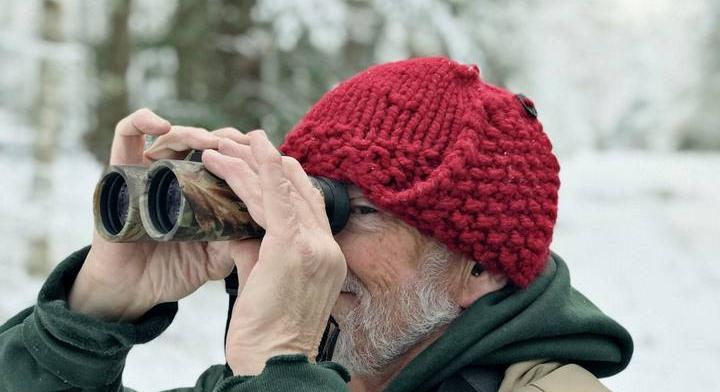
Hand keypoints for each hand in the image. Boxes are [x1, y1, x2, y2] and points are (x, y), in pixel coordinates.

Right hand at [68, 109, 247, 321]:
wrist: (131, 293)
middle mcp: (173, 176)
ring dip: (193, 132)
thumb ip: (237, 239)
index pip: (225, 157)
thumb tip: (267, 224)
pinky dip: (142, 121)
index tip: (264, 157)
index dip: (245, 153)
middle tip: (241, 145)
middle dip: (225, 139)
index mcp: (198, 190)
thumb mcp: (215, 256)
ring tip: (209, 142)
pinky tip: (162, 126)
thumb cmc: (172, 271)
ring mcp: (145, 172)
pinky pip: (125, 135)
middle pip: (201, 140)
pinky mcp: (116, 174)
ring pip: (171, 135)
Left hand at [202, 131, 346, 375]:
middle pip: (300, 191)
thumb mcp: (264, 283)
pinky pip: (275, 200)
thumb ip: (253, 251)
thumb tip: (231, 228)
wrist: (274, 365)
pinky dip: (261, 171)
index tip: (267, 161)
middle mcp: (326, 247)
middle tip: (245, 141)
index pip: (309, 207)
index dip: (287, 180)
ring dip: (254, 163)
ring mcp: (314, 247)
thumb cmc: (267, 333)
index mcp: (326, 257)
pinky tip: (247, 151)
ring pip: (282, 192)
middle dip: (270, 163)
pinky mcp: (291, 249)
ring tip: (230, 142)